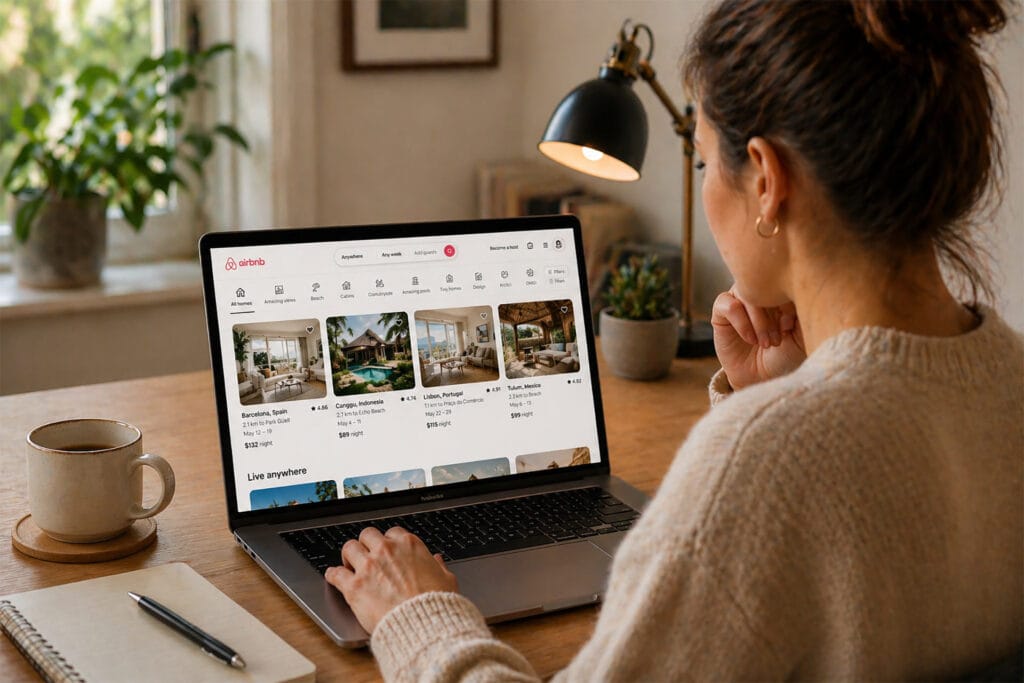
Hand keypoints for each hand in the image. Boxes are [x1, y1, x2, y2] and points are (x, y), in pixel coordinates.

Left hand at [324, 526, 457, 632]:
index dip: (389, 542)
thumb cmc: (437, 604)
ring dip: (348, 556)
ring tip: (349, 564)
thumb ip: (438, 566)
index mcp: (409, 546)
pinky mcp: (354, 587)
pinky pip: (335, 573)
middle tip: (365, 555)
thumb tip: (436, 560)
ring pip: (349, 548)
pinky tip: (333, 576)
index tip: (387, 550)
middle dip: (366, 544)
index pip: (392, 533)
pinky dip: (333, 574)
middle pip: (367, 535)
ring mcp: (368, 567)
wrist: (423, 625)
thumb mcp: (446, 580)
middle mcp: (386, 551)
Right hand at [711, 288, 805, 389]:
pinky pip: (728, 305)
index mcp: (781, 291)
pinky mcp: (721, 309)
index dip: (788, 301)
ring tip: (766, 343)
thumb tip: (794, 294)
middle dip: (774, 313)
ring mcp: (740, 298)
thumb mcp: (802, 335)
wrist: (762, 378)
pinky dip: (741, 323)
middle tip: (779, 338)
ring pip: (746, 294)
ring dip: (759, 321)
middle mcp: (759, 291)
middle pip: (765, 285)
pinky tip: (750, 339)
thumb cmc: (786, 355)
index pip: (784, 279)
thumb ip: (803, 311)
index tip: (790, 326)